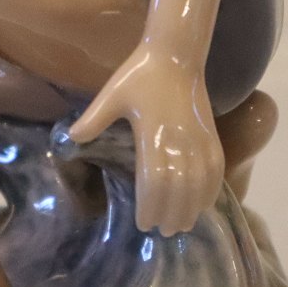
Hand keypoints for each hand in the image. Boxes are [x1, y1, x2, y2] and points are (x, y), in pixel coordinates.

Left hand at [70, 48, 224, 235]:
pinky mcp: (211, 133)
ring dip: (192, 207)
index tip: (143, 223)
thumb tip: (70, 138)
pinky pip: (216, 168)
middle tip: (161, 231)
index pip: (155, 181)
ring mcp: (199, 138)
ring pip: (200, 182)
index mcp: (153, 133)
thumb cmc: (140, 74)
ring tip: (181, 225)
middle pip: (179, 188)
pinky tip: (204, 204)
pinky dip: (212, 189)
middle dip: (171, 213)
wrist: (176, 55)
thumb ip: (93, 118)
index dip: (150, 206)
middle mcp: (179, 140)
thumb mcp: (112, 93)